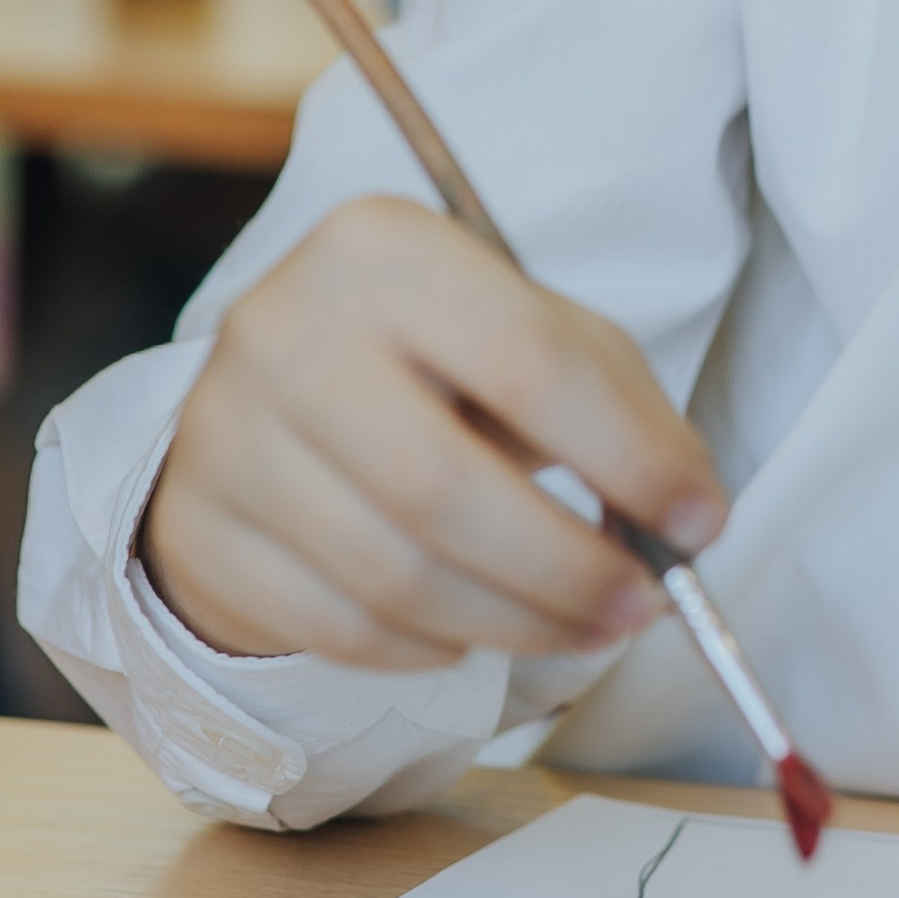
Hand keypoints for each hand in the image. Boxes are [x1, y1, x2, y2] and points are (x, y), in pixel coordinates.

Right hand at [143, 198, 726, 670]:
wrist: (275, 390)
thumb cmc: (437, 361)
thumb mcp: (532, 334)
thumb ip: (620, 410)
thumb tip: (692, 518)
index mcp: (382, 249)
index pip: (526, 360)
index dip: (627, 455)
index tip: (700, 524)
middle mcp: (285, 330)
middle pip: (442, 486)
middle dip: (564, 568)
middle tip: (641, 608)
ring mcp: (225, 434)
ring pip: (391, 575)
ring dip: (513, 624)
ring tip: (581, 627)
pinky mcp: (198, 530)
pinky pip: (337, 627)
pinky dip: (428, 648)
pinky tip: (475, 632)